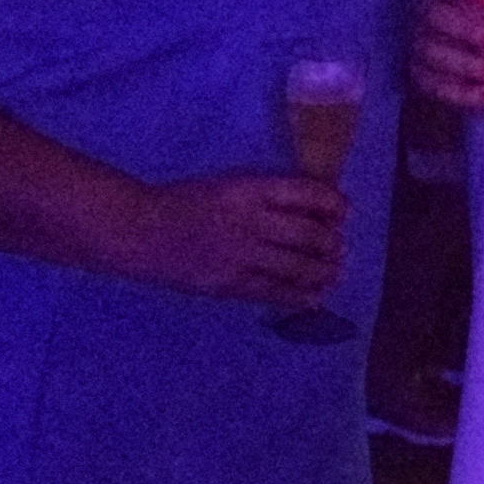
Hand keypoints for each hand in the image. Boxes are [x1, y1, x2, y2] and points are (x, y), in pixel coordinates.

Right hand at [133, 171, 349, 306]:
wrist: (139, 229)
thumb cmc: (184, 203)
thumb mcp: (226, 186)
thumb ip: (264, 198)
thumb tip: (311, 213)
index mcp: (249, 188)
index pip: (305, 192)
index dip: (332, 203)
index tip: (344, 211)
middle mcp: (250, 219)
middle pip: (309, 233)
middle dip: (332, 243)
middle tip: (339, 248)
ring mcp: (241, 253)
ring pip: (297, 266)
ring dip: (323, 272)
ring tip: (334, 274)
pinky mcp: (230, 283)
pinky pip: (274, 292)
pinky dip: (300, 296)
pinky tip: (314, 298)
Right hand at [410, 0, 483, 110]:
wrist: (453, 66)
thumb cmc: (479, 25)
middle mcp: (425, 13)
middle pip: (436, 16)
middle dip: (469, 30)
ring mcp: (418, 46)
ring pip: (435, 54)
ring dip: (471, 65)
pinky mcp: (421, 78)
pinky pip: (438, 87)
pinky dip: (467, 93)